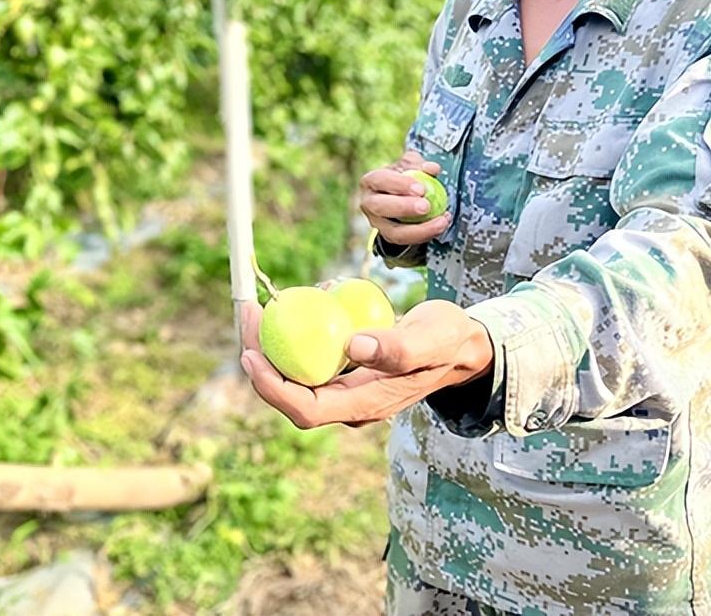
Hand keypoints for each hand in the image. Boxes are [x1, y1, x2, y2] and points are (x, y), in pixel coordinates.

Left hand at [238, 298, 493, 428]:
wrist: (463, 345)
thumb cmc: (450, 341)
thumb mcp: (433, 339)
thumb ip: (398, 347)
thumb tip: (352, 347)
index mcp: (365, 405)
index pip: (306, 409)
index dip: (272, 388)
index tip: (251, 354)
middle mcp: (349, 403)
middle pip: (290, 392)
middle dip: (260, 360)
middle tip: (248, 315)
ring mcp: (347, 389)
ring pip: (295, 374)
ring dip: (273, 344)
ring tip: (260, 306)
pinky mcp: (346, 371)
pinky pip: (310, 356)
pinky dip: (296, 332)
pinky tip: (294, 301)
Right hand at [359, 149, 451, 246]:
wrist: (398, 195)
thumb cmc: (402, 177)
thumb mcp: (411, 165)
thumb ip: (421, 165)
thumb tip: (432, 169)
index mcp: (371, 181)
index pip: (381, 180)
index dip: (400, 184)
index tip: (421, 188)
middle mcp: (369, 203)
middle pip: (381, 207)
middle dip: (404, 208)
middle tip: (426, 206)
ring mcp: (378, 223)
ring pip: (393, 232)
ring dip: (419, 230)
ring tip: (440, 222)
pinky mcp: (390, 237)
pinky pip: (407, 241)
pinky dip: (425, 235)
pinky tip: (440, 226)